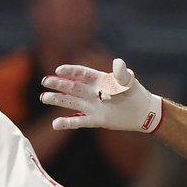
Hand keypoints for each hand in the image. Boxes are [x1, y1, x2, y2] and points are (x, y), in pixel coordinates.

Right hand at [41, 59, 163, 132]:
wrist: (142, 112)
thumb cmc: (135, 93)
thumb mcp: (129, 81)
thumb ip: (121, 73)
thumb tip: (117, 62)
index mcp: (99, 80)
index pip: (81, 73)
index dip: (70, 71)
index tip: (59, 70)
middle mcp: (92, 92)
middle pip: (72, 87)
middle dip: (58, 84)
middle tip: (45, 81)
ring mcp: (92, 106)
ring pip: (71, 102)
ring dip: (58, 100)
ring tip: (43, 98)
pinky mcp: (95, 119)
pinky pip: (78, 121)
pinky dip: (67, 123)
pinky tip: (55, 124)